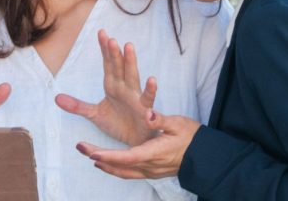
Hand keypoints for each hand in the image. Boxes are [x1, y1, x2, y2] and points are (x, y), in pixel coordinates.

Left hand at [55, 29, 158, 145]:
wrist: (135, 142)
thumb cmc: (118, 124)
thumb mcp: (94, 114)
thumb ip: (77, 106)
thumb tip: (56, 98)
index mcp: (112, 86)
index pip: (107, 64)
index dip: (104, 49)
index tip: (101, 32)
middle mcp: (124, 88)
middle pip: (118, 67)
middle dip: (114, 52)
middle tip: (110, 38)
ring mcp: (135, 97)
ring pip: (132, 77)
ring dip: (130, 62)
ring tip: (128, 46)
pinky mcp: (145, 110)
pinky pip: (148, 99)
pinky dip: (150, 90)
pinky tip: (152, 79)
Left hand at [75, 110, 200, 179]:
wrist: (206, 156)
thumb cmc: (192, 137)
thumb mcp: (178, 123)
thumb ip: (160, 119)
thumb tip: (147, 114)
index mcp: (154, 153)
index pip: (127, 157)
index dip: (108, 156)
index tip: (91, 153)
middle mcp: (150, 166)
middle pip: (119, 166)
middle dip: (99, 157)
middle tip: (81, 147)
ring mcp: (151, 171)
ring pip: (123, 172)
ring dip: (105, 164)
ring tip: (90, 155)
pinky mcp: (152, 172)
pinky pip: (129, 173)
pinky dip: (116, 168)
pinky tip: (108, 164)